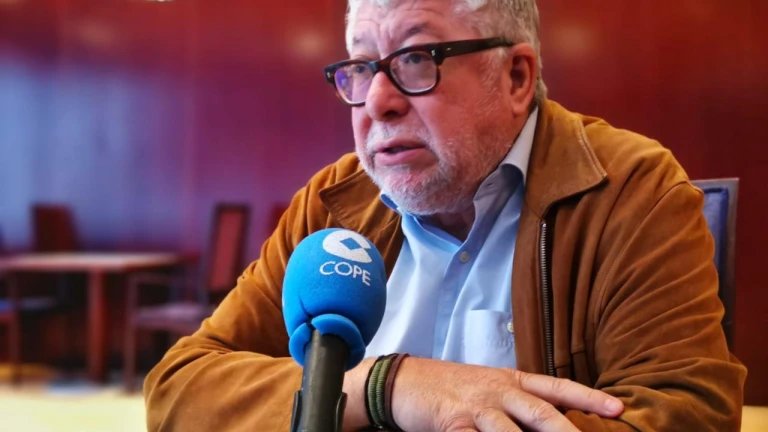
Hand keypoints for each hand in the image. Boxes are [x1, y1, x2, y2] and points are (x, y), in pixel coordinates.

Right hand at [390, 357, 623, 431]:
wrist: (405, 381)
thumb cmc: (453, 388)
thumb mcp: (491, 388)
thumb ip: (519, 404)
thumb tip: (555, 420)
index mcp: (512, 380)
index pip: (557, 387)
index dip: (587, 396)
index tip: (618, 409)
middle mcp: (499, 390)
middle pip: (540, 410)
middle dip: (567, 430)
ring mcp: (476, 407)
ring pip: (508, 429)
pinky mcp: (452, 423)